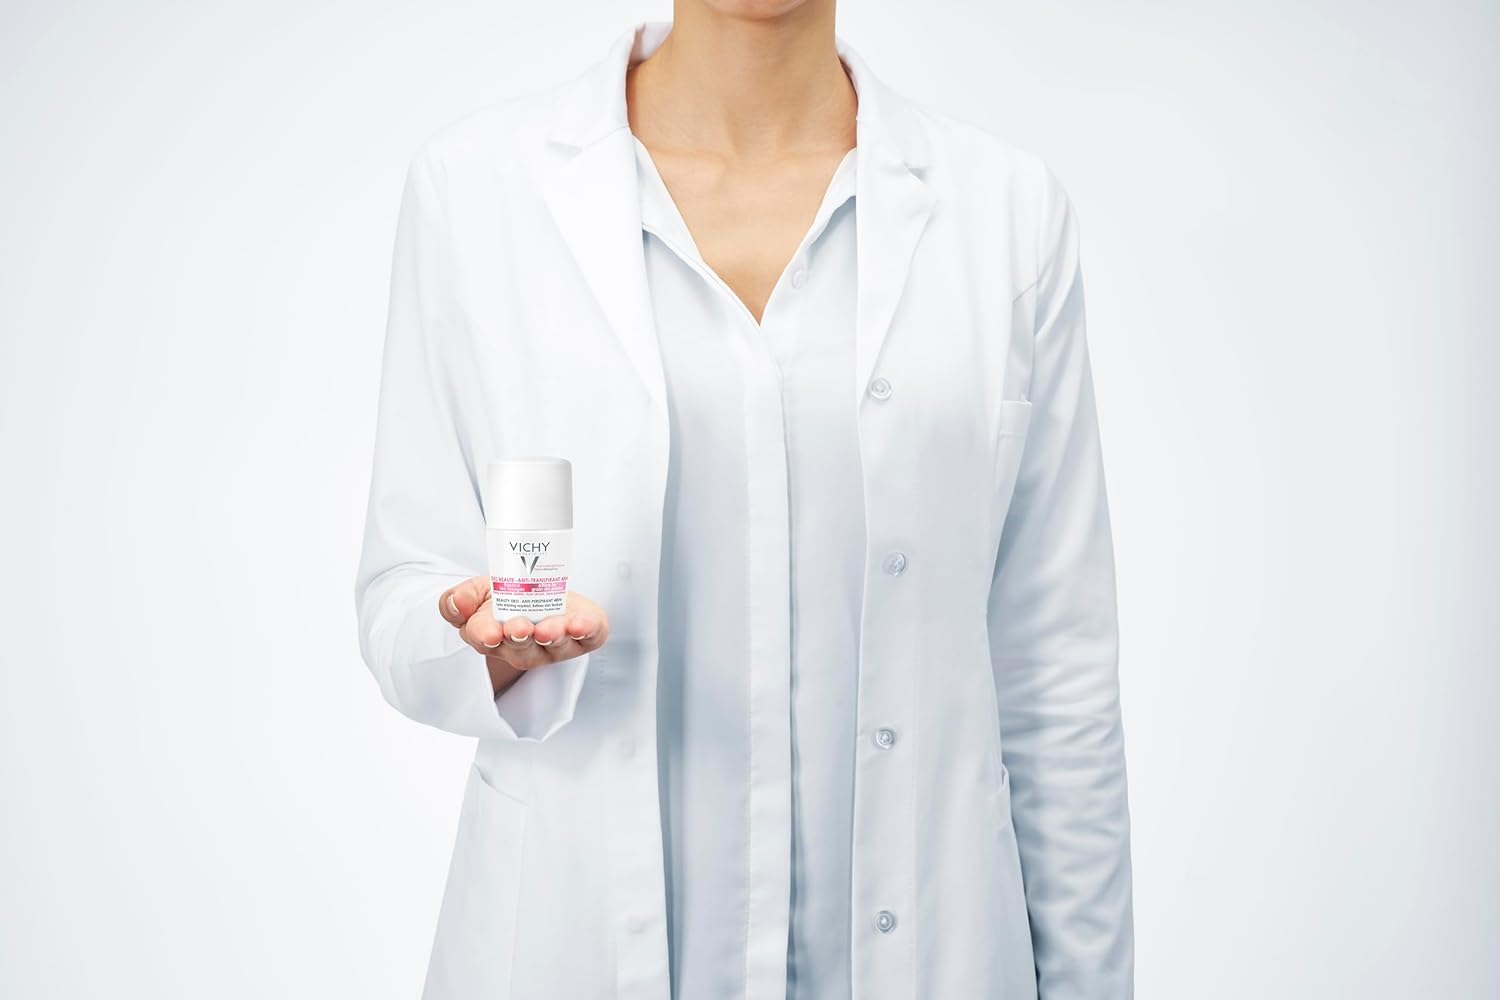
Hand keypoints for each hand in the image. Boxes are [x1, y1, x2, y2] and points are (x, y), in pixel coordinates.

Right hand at [438, 577, 608, 697]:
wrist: (548, 594)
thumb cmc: (510, 597)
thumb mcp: (479, 590)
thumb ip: (461, 598)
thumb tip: (458, 602)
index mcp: (492, 637)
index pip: (483, 638)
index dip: (485, 635)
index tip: (491, 632)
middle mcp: (524, 647)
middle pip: (521, 649)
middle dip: (520, 638)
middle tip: (519, 627)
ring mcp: (556, 645)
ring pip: (554, 646)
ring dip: (552, 637)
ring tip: (549, 629)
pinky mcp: (585, 636)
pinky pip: (588, 636)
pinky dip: (587, 630)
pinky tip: (581, 625)